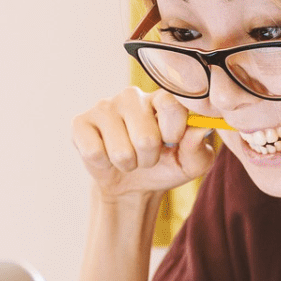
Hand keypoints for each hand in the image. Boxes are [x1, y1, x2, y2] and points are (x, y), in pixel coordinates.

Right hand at [72, 87, 216, 201]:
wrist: (133, 184)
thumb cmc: (166, 166)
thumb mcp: (191, 163)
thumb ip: (199, 147)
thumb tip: (200, 129)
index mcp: (163, 98)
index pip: (171, 104)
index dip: (174, 132)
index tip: (172, 143)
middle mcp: (133, 96)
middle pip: (145, 137)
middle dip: (150, 158)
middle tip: (148, 156)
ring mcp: (104, 106)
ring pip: (121, 151)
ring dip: (129, 164)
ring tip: (130, 158)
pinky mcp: (80, 122)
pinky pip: (94, 153)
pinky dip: (105, 165)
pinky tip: (107, 156)